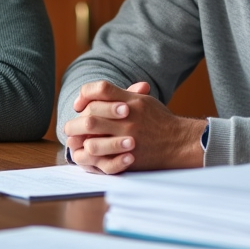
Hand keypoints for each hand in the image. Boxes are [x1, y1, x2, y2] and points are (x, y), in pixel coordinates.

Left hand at [63, 80, 204, 173]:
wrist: (180, 142)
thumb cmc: (160, 120)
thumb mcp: (142, 101)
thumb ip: (119, 95)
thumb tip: (92, 97)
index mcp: (130, 101)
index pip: (100, 89)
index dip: (84, 95)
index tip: (79, 105)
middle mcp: (128, 118)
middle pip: (91, 115)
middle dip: (75, 122)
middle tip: (69, 128)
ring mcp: (129, 138)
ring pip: (93, 139)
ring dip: (81, 141)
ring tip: (75, 142)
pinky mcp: (130, 156)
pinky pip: (104, 160)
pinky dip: (93, 157)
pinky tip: (88, 155)